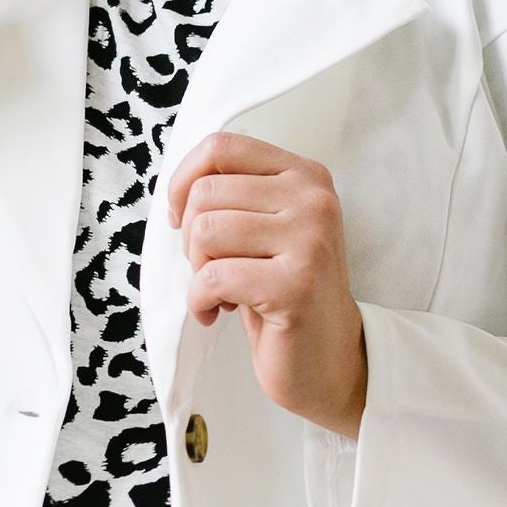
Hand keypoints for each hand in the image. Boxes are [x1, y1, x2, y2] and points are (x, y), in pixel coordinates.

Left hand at [166, 133, 367, 438]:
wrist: (329, 359)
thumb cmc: (283, 293)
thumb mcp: (266, 228)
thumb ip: (235, 193)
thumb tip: (177, 183)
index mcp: (306, 175)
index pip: (222, 147)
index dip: (184, 182)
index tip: (181, 219)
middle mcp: (314, 200)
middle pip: (206, 194)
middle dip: (192, 239)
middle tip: (214, 270)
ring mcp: (310, 241)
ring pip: (205, 232)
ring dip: (198, 270)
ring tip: (221, 291)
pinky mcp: (295, 285)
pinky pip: (211, 278)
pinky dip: (199, 301)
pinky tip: (217, 313)